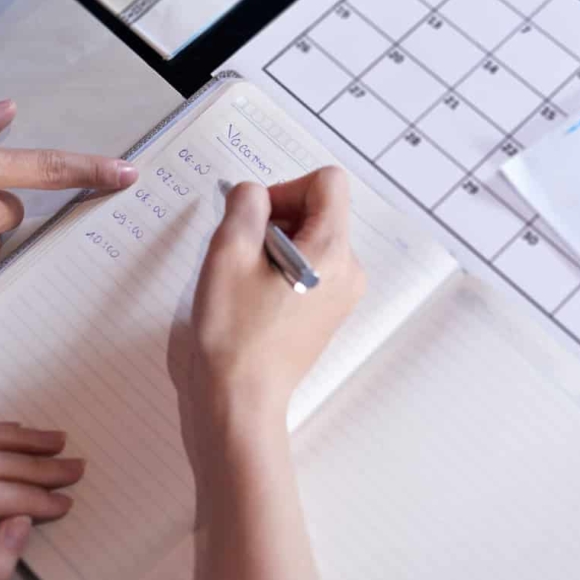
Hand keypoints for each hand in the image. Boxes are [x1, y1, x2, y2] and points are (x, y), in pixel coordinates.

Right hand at [190, 168, 365, 420]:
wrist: (241, 397)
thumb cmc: (234, 328)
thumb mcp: (229, 250)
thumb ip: (246, 204)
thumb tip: (255, 194)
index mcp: (333, 249)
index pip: (327, 182)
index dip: (286, 188)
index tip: (257, 221)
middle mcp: (350, 269)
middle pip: (320, 210)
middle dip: (279, 218)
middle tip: (244, 252)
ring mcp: (344, 293)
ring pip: (313, 238)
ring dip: (276, 244)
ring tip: (248, 279)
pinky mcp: (330, 311)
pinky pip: (312, 266)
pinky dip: (283, 267)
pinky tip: (256, 296)